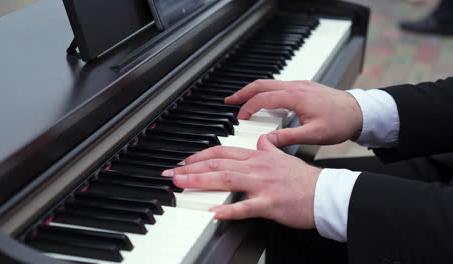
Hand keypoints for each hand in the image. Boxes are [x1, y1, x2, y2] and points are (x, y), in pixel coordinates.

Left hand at [162, 134, 321, 228]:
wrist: (325, 193)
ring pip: (226, 179)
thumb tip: (261, 141)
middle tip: (172, 173)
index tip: (185, 161)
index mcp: (258, 157)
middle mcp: (257, 167)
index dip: (201, 156)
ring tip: (182, 185)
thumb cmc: (304, 179)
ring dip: (201, 181)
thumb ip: (269, 148)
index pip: (223, 152)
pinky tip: (214, 212)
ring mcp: (262, 185)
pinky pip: (246, 206)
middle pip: (218, 164)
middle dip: (192, 168)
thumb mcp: (284, 157)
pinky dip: (229, 209)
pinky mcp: (270, 203)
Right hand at [225, 80, 362, 145]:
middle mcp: (295, 87)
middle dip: (243, 92)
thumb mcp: (314, 135)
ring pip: (269, 82)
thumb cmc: (340, 122)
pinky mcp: (304, 86)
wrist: (359, 112)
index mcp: (295, 97)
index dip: (248, 108)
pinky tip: (264, 98)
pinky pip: (279, 84)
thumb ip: (288, 137)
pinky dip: (265, 90)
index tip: (239, 118)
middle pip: (261, 84)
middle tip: (229, 100)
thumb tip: (266, 141)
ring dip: (253, 89)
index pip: (263, 99)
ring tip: (241, 99)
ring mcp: (300, 84)